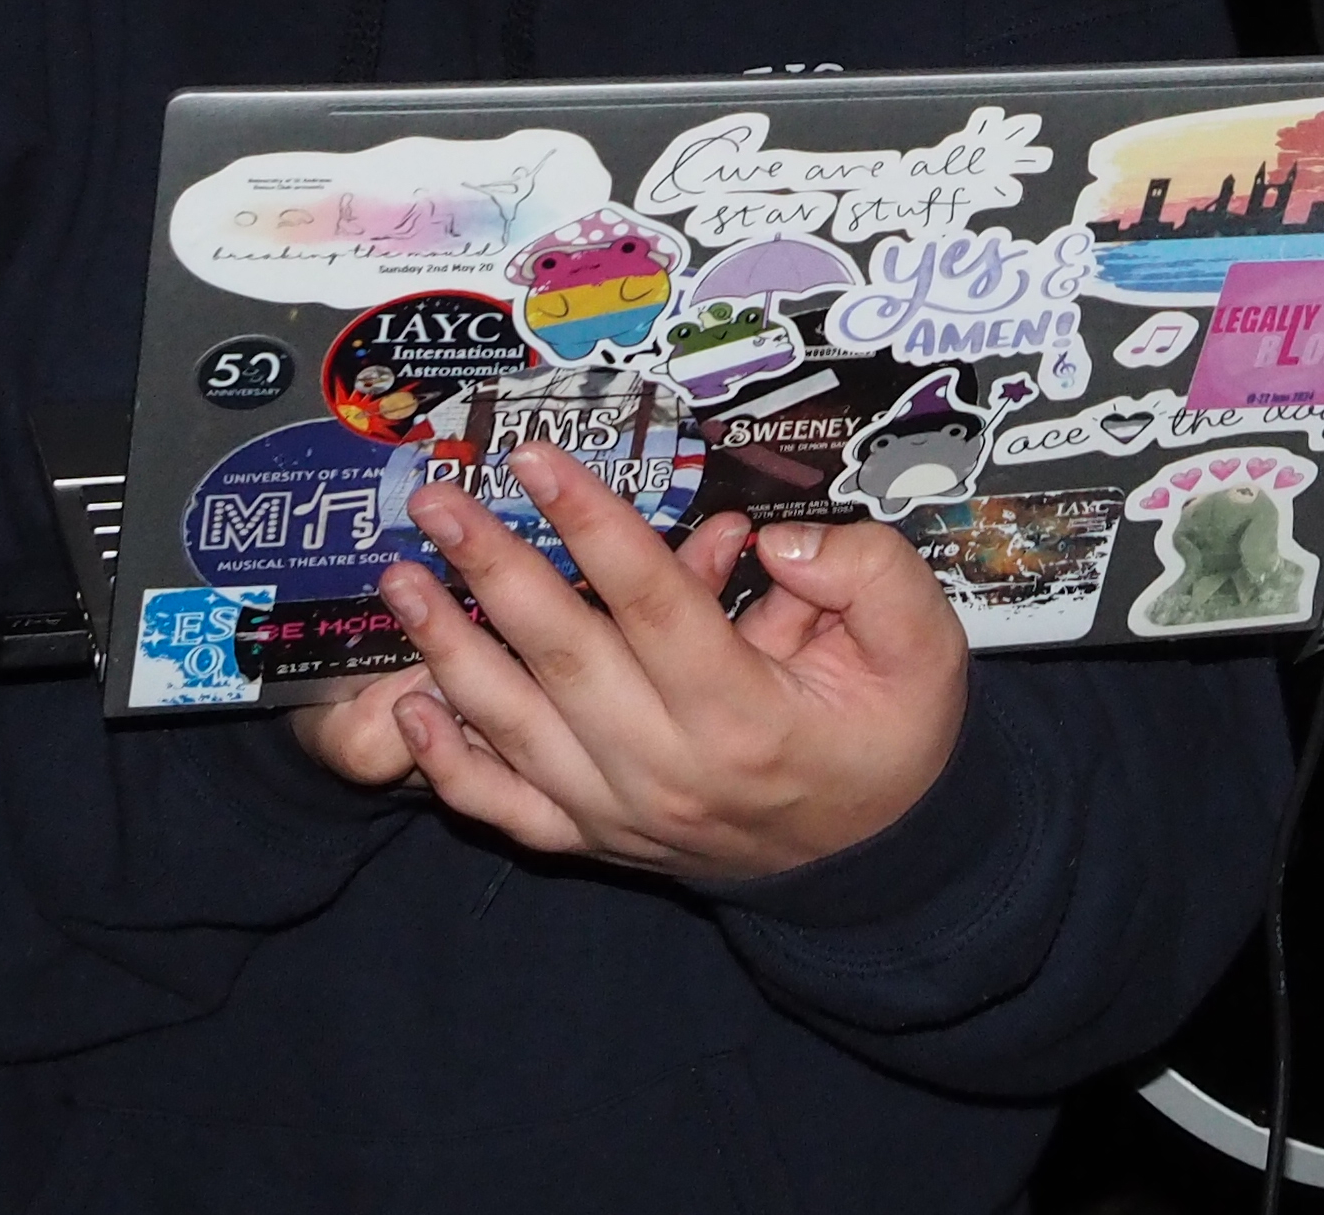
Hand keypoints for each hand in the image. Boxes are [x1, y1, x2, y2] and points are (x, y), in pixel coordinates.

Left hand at [365, 448, 968, 879]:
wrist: (880, 864)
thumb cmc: (894, 738)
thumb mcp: (922, 647)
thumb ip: (867, 576)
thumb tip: (770, 541)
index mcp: (745, 715)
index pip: (651, 599)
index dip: (590, 521)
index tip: (537, 457)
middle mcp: (669, 768)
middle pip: (562, 654)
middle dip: (491, 566)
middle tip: (438, 499)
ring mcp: (624, 813)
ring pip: (515, 727)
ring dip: (449, 647)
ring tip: (402, 578)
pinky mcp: (600, 839)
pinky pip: (507, 809)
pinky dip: (451, 764)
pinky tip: (411, 707)